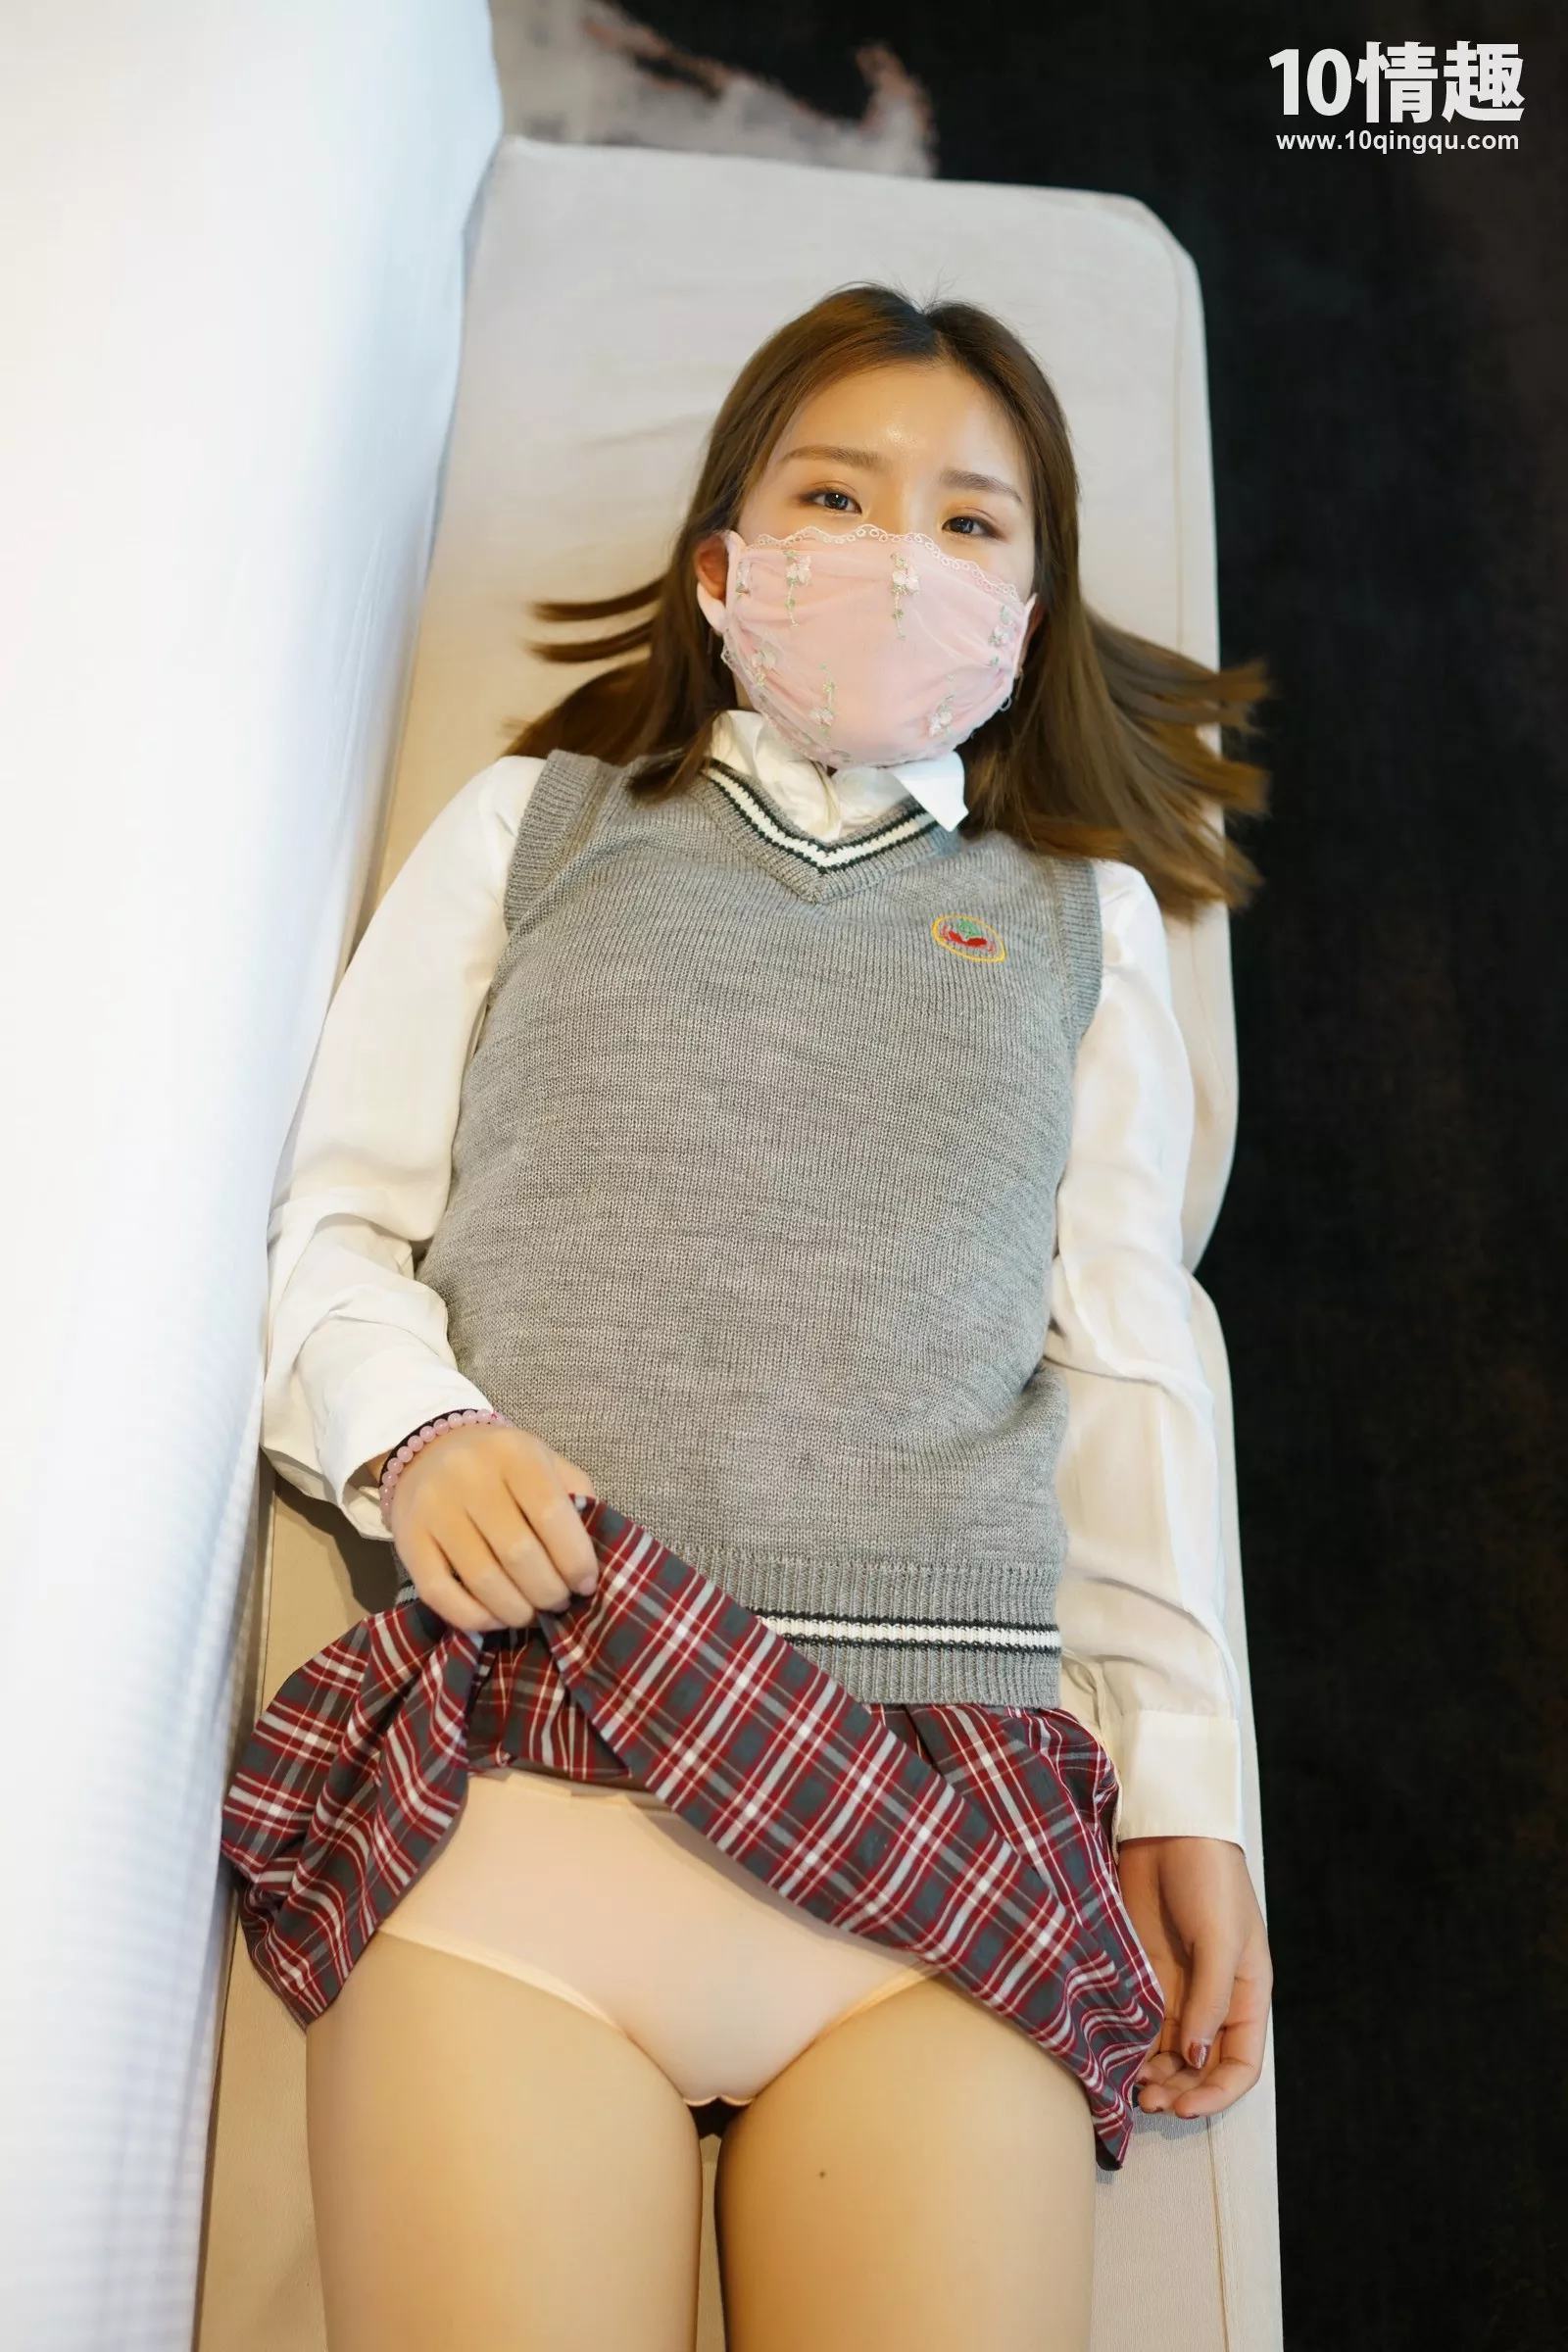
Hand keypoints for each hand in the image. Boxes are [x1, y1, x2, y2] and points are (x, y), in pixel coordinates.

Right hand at [367, 1424, 598, 1635]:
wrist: (428, 1450)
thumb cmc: (501, 1466)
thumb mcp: (544, 1463)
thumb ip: (575, 1498)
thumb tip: (596, 1555)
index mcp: (513, 1454)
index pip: (552, 1514)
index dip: (575, 1559)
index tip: (586, 1584)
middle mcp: (469, 1477)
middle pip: (518, 1553)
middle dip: (549, 1591)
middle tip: (559, 1602)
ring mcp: (434, 1509)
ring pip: (482, 1579)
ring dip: (517, 1610)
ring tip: (533, 1613)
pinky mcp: (407, 1541)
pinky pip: (440, 1594)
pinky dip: (475, 1617)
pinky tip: (496, 1618)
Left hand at [1116, 1835, 1272, 2118]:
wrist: (1167, 1831)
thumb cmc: (1209, 1879)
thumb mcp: (1220, 1938)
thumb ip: (1210, 1999)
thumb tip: (1196, 2057)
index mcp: (1247, 1995)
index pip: (1241, 2065)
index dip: (1215, 2093)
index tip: (1183, 2108)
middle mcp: (1214, 2001)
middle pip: (1200, 2067)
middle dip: (1178, 2090)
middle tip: (1146, 2101)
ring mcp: (1177, 1989)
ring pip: (1168, 2053)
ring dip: (1152, 2076)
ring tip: (1129, 2087)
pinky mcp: (1143, 1974)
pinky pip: (1140, 2025)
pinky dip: (1130, 2048)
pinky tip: (1114, 2058)